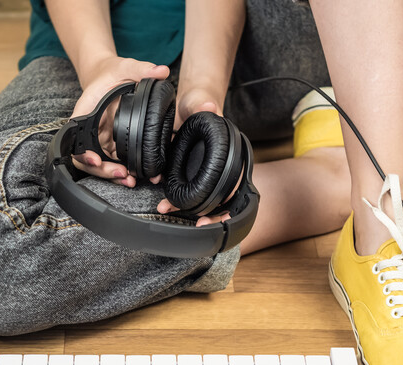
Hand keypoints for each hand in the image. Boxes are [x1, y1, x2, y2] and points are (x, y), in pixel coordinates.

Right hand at [71, 56, 168, 186]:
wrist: (110, 77)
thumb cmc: (112, 72)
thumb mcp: (127, 66)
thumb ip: (143, 69)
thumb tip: (161, 71)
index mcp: (86, 111)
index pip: (76, 136)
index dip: (82, 152)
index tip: (94, 158)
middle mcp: (89, 129)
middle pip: (85, 157)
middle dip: (101, 170)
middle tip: (122, 173)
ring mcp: (99, 139)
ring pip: (99, 164)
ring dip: (111, 175)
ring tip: (130, 180)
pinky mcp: (110, 144)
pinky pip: (112, 162)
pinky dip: (121, 171)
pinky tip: (135, 176)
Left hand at [157, 86, 234, 225]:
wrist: (189, 104)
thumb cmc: (199, 104)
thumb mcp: (199, 102)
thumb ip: (202, 105)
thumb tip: (209, 106)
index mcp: (230, 152)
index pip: (237, 182)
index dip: (230, 202)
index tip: (219, 213)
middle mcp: (222, 166)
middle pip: (223, 199)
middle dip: (212, 215)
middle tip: (199, 224)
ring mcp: (208, 172)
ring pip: (205, 200)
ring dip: (190, 210)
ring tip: (169, 210)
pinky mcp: (194, 175)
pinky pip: (190, 193)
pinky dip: (178, 201)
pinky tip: (165, 204)